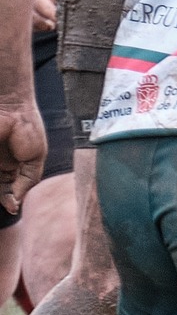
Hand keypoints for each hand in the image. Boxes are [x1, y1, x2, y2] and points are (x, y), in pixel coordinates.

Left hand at [0, 99, 46, 215]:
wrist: (12, 109)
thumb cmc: (27, 128)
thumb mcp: (35, 158)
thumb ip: (28, 180)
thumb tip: (16, 201)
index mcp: (14, 166)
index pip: (10, 188)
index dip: (12, 198)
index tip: (13, 205)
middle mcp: (0, 166)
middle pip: (0, 189)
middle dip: (4, 198)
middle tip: (9, 204)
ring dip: (0, 194)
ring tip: (6, 199)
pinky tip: (4, 192)